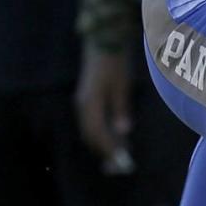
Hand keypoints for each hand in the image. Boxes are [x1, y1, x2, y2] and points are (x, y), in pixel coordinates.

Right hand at [75, 47, 132, 163]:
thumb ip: (120, 109)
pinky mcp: (86, 97)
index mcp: (90, 104)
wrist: (103, 40)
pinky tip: (114, 135)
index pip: (98, 134)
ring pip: (91, 129)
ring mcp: (83, 101)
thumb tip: (123, 131)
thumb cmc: (115, 62)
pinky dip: (102, 132)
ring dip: (103, 142)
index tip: (122, 162)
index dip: (110, 149)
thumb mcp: (121, 85)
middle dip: (105, 150)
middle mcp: (83, 105)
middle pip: (92, 135)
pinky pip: (92, 121)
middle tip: (120, 165)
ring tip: (119, 154)